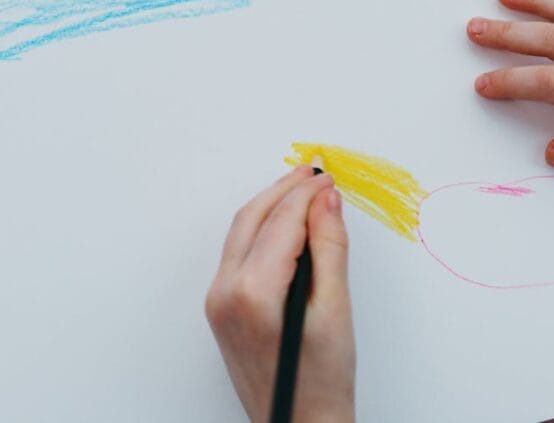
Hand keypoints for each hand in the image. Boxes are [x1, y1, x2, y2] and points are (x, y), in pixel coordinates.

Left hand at [205, 166, 354, 422]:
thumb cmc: (321, 381)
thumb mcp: (335, 309)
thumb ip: (330, 248)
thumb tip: (326, 201)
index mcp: (252, 292)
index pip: (281, 221)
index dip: (307, 193)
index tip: (329, 177)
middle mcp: (225, 293)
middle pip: (252, 219)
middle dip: (284, 190)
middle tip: (314, 172)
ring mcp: (218, 301)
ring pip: (242, 232)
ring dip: (271, 206)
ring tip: (303, 189)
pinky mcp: (221, 307)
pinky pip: (239, 252)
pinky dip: (263, 230)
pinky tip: (287, 224)